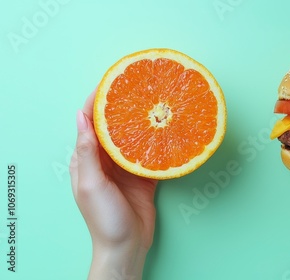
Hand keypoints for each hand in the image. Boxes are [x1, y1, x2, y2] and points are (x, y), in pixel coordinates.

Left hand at [69, 90, 157, 279]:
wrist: (126, 246)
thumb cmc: (104, 218)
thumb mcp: (91, 184)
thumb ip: (87, 151)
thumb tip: (80, 116)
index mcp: (87, 160)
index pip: (89, 123)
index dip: (96, 102)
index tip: (110, 83)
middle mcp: (105, 161)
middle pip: (112, 127)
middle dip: (122, 108)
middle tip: (138, 88)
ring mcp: (125, 169)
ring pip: (132, 138)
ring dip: (140, 123)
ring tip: (154, 103)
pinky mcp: (143, 177)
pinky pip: (149, 155)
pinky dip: (156, 143)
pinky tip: (165, 131)